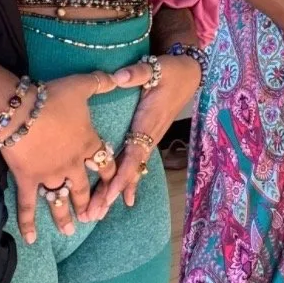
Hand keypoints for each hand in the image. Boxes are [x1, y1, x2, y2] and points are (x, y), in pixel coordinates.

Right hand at [5, 68, 148, 244]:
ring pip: (61, 200)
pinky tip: (32, 240)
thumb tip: (118, 76)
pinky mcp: (29, 180)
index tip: (116, 185)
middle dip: (89, 202)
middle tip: (93, 216)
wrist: (20, 111)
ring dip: (66, 217)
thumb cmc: (52, 97)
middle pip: (84, 187)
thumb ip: (101, 82)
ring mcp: (51, 175)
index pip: (105, 162)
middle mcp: (73, 164)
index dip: (112, 174)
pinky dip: (29, 224)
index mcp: (88, 143)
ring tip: (71, 230)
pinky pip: (28, 206)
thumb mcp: (82, 85)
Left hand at [87, 55, 201, 219]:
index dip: (123, 175)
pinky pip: (134, 164)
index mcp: (148, 123)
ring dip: (114, 192)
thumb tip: (119, 77)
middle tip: (94, 214)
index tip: (111, 194)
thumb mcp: (157, 68)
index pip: (134, 155)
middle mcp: (148, 137)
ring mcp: (148, 139)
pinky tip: (120, 199)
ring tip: (97, 213)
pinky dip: (125, 182)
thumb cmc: (171, 72)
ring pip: (130, 171)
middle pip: (129, 171)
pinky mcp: (146, 138)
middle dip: (111, 193)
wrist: (189, 75)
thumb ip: (137, 73)